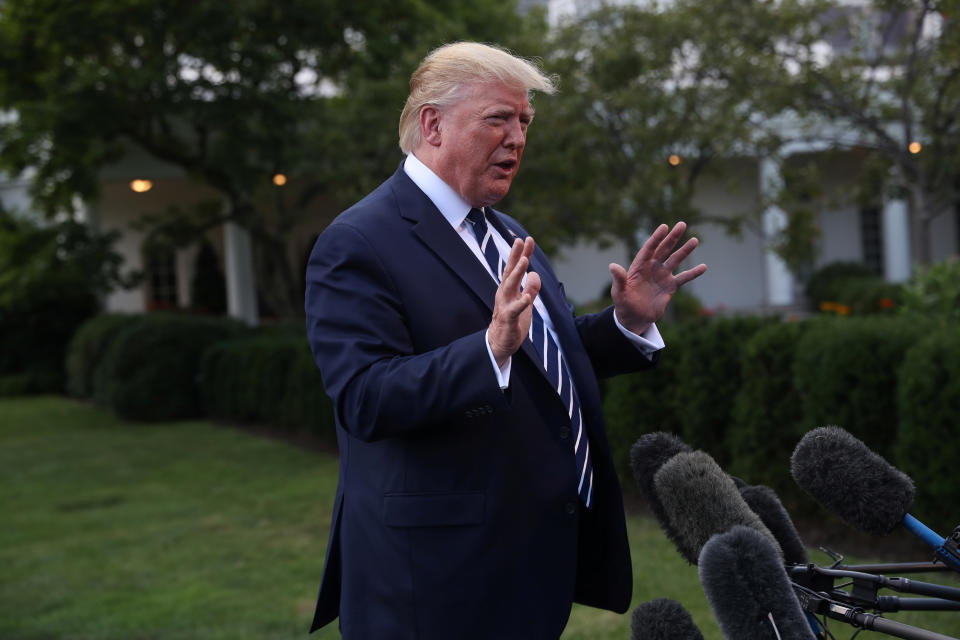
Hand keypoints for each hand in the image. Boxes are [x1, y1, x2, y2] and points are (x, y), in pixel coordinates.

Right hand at [488, 236, 540, 366]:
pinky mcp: (507, 319)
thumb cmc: (512, 321)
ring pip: (509, 286)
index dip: (521, 254)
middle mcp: (504, 294)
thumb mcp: (525, 303)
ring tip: (524, 261)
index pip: (515, 268)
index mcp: (508, 289)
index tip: (527, 239)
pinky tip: (527, 298)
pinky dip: (520, 304)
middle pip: (509, 272)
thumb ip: (530, 288)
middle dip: (515, 256)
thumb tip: (535, 273)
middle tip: (519, 241)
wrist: (500, 343)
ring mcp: (504, 305)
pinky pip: (514, 310)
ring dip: (517, 273)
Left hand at [609, 221, 706, 333]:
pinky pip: (683, 278)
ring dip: (685, 251)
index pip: (649, 249)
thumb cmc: (624, 303)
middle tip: (682, 224)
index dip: (656, 238)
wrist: (634, 318)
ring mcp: (662, 276)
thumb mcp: (619, 292)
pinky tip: (703, 267)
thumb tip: (612, 266)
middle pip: (664, 249)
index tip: (664, 227)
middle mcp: (652, 267)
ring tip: (695, 240)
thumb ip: (619, 279)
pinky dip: (693, 273)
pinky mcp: (670, 286)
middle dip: (672, 237)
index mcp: (639, 266)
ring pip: (675, 260)